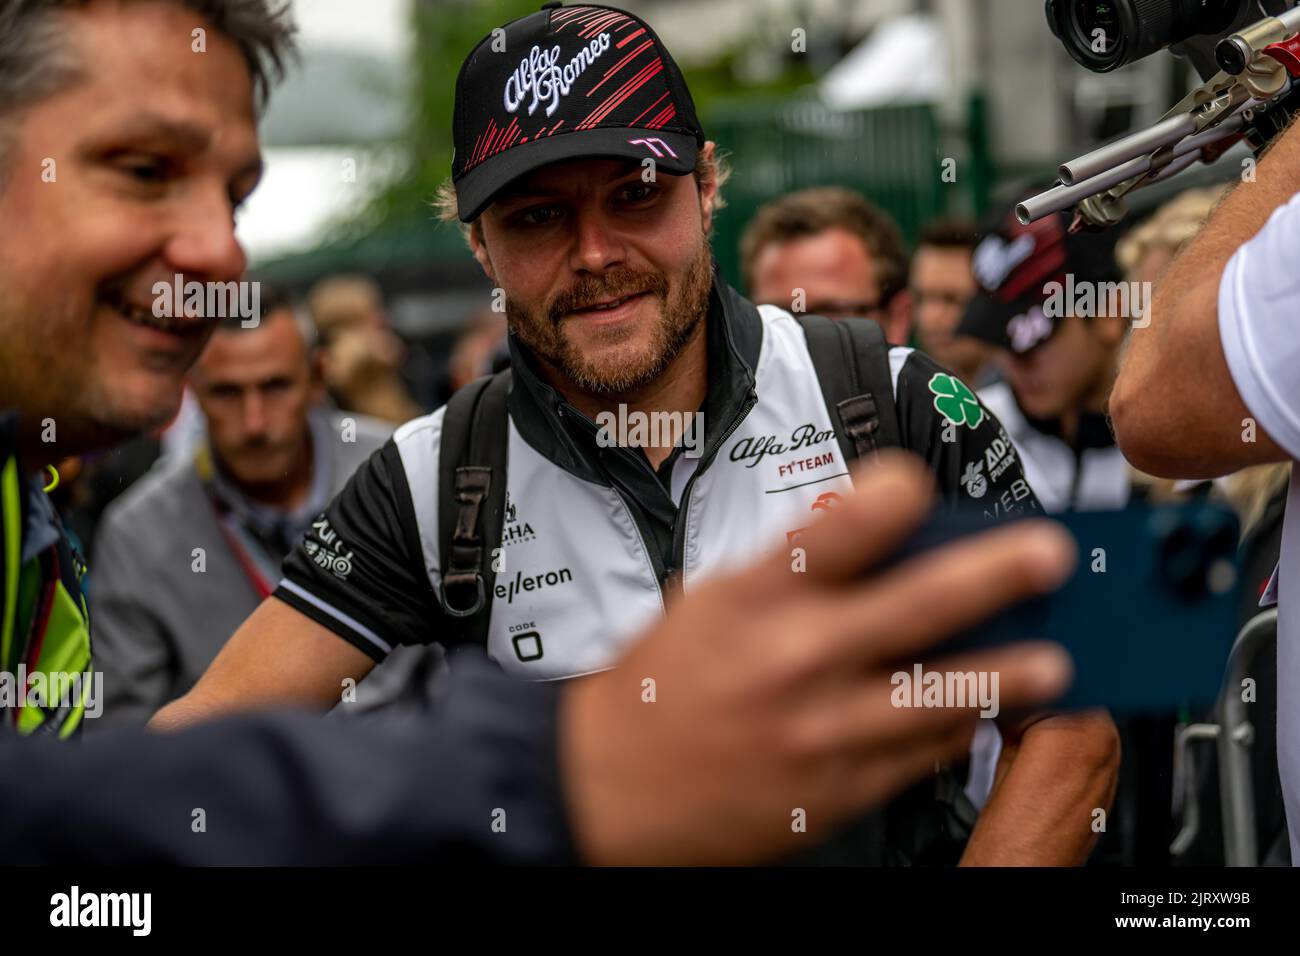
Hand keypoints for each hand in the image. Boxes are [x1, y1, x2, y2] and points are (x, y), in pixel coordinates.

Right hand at [560, 453, 1075, 864]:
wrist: (606, 788)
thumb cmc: (659, 685)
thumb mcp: (710, 601)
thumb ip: (793, 568)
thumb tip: (876, 531)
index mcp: (752, 599)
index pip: (835, 529)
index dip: (888, 496)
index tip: (920, 483)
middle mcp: (792, 660)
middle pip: (913, 607)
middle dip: (993, 575)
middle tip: (1047, 556)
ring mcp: (819, 731)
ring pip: (937, 695)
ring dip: (1005, 673)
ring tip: (1053, 662)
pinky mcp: (835, 791)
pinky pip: (919, 755)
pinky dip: (956, 729)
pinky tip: (981, 712)